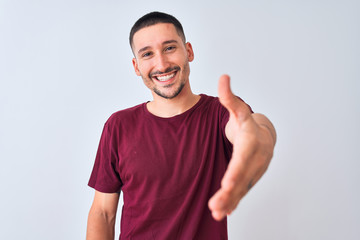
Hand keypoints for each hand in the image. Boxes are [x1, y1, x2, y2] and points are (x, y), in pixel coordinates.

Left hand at [208, 74, 275, 220]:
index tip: (227, 183)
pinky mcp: (249, 178)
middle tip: (215, 206)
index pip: (242, 159)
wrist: (264, 136)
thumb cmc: (247, 124)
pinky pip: (241, 192)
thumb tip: (223, 77)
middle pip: (241, 178)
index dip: (235, 171)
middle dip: (229, 193)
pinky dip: (233, 202)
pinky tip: (223, 212)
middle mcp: (254, 161)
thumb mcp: (239, 111)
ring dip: (230, 202)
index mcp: (251, 144)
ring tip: (216, 212)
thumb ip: (229, 98)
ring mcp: (253, 171)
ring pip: (241, 188)